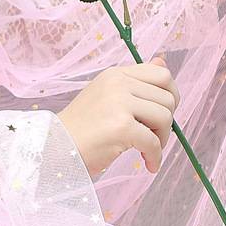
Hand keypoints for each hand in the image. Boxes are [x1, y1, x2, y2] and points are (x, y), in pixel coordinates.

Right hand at [57, 54, 181, 180]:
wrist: (53, 148)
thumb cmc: (81, 128)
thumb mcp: (108, 95)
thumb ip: (136, 81)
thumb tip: (163, 60)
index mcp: (115, 74)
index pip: (162, 74)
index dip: (171, 96)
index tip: (162, 114)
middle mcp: (117, 83)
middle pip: (168, 97)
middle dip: (166, 121)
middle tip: (153, 136)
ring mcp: (119, 103)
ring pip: (165, 118)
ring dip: (161, 139)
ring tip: (146, 150)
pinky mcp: (120, 127)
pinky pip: (153, 142)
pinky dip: (155, 156)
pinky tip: (148, 164)